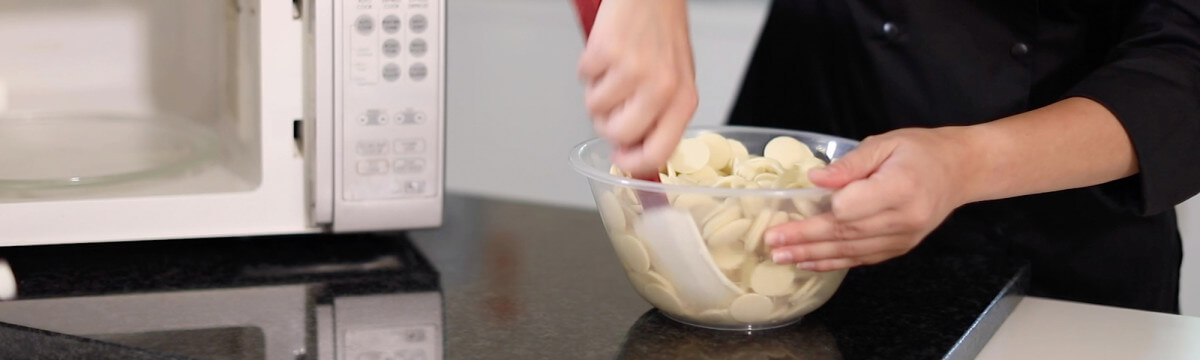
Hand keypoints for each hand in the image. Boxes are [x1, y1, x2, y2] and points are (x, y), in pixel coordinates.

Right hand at [578, 0, 697, 175]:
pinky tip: (606, 54)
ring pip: (594, 109)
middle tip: (612, 106)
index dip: (632, 163)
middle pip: (618, 136)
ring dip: (597, 91)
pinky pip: (583, 78)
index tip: (620, 158)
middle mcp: (662, 88)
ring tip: (613, 70)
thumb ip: (660, 116)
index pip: (657, 153)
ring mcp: (633, 71)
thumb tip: (632, 149)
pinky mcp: (607, 52)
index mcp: (684, 100)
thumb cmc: (664, 33)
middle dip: (606, 125)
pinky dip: (588, 68)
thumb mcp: (677, 80)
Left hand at [764, 127, 980, 270]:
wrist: (959, 171)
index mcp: (901, 187)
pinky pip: (862, 259)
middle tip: (772, 242)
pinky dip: (833, 262)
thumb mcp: (885, 143)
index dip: (822, 209)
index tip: (789, 209)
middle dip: (804, 239)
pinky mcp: (900, 247)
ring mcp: (903, 238)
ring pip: (851, 250)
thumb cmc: (920, 151)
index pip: (852, 206)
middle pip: (846, 232)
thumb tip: (815, 179)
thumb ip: (849, 164)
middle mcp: (904, 218)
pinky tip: (808, 263)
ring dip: (812, 255)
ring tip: (780, 256)